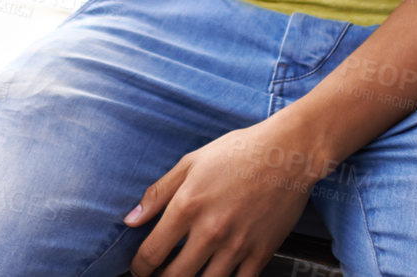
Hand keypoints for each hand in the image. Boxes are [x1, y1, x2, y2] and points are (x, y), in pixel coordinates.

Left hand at [124, 118, 332, 276]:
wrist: (286, 155)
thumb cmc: (236, 153)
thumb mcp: (190, 163)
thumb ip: (158, 193)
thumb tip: (131, 220)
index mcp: (187, 206)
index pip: (152, 253)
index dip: (139, 268)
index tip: (139, 269)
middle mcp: (210, 231)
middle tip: (158, 276)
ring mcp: (237, 246)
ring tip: (185, 276)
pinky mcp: (261, 254)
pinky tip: (216, 276)